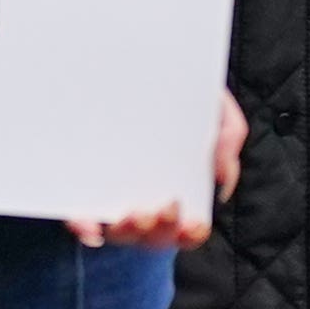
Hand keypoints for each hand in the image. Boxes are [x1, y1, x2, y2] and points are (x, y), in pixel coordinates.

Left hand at [74, 90, 247, 248]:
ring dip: (128, 230)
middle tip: (166, 208)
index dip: (192, 234)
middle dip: (160, 230)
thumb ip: (229, 133)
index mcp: (177, 191)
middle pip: (153, 236)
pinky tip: (90, 229)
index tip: (195, 223)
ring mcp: (111, 200)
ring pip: (118, 232)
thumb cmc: (176, 97)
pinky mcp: (80, 192)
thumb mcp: (212, 106)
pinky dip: (86, 227)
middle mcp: (145, 204)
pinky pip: (80, 218)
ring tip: (136, 214)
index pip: (187, 229)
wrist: (127, 72)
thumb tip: (223, 177)